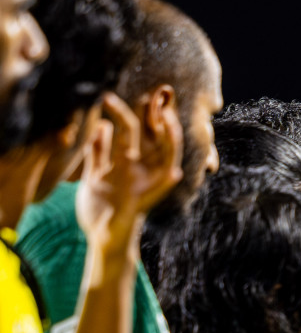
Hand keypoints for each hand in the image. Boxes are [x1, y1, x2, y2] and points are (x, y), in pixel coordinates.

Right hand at [75, 92, 182, 246]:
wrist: (101, 240)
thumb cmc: (123, 231)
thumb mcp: (139, 209)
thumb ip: (153, 191)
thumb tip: (175, 173)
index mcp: (152, 177)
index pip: (167, 147)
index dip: (168, 128)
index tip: (165, 109)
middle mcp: (137, 171)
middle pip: (145, 137)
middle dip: (147, 115)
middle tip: (148, 92)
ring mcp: (117, 171)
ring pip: (120, 138)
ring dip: (117, 119)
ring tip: (108, 98)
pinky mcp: (97, 174)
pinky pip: (98, 149)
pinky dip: (97, 137)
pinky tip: (94, 122)